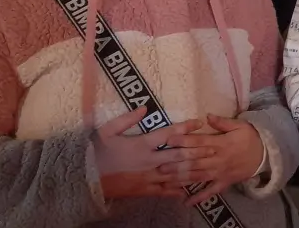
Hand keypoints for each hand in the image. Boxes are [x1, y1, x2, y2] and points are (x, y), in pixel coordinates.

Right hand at [92, 107, 208, 199]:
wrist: (84, 180)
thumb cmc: (95, 153)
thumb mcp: (106, 132)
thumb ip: (126, 119)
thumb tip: (145, 107)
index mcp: (142, 144)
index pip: (168, 134)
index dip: (185, 127)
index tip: (199, 122)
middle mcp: (149, 161)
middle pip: (179, 155)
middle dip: (198, 151)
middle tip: (214, 147)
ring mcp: (148, 177)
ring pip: (176, 173)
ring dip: (193, 170)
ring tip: (209, 167)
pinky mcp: (144, 190)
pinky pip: (164, 191)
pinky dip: (177, 190)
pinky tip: (189, 190)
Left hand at [160, 114, 265, 206]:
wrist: (266, 154)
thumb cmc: (251, 137)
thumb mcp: (240, 125)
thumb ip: (223, 122)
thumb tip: (207, 115)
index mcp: (221, 144)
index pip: (199, 142)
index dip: (184, 141)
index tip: (168, 140)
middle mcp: (218, 159)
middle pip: (194, 161)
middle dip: (176, 163)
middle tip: (159, 164)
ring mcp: (220, 173)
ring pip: (198, 176)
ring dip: (181, 178)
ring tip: (165, 180)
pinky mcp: (224, 183)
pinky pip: (210, 192)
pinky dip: (198, 198)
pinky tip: (185, 203)